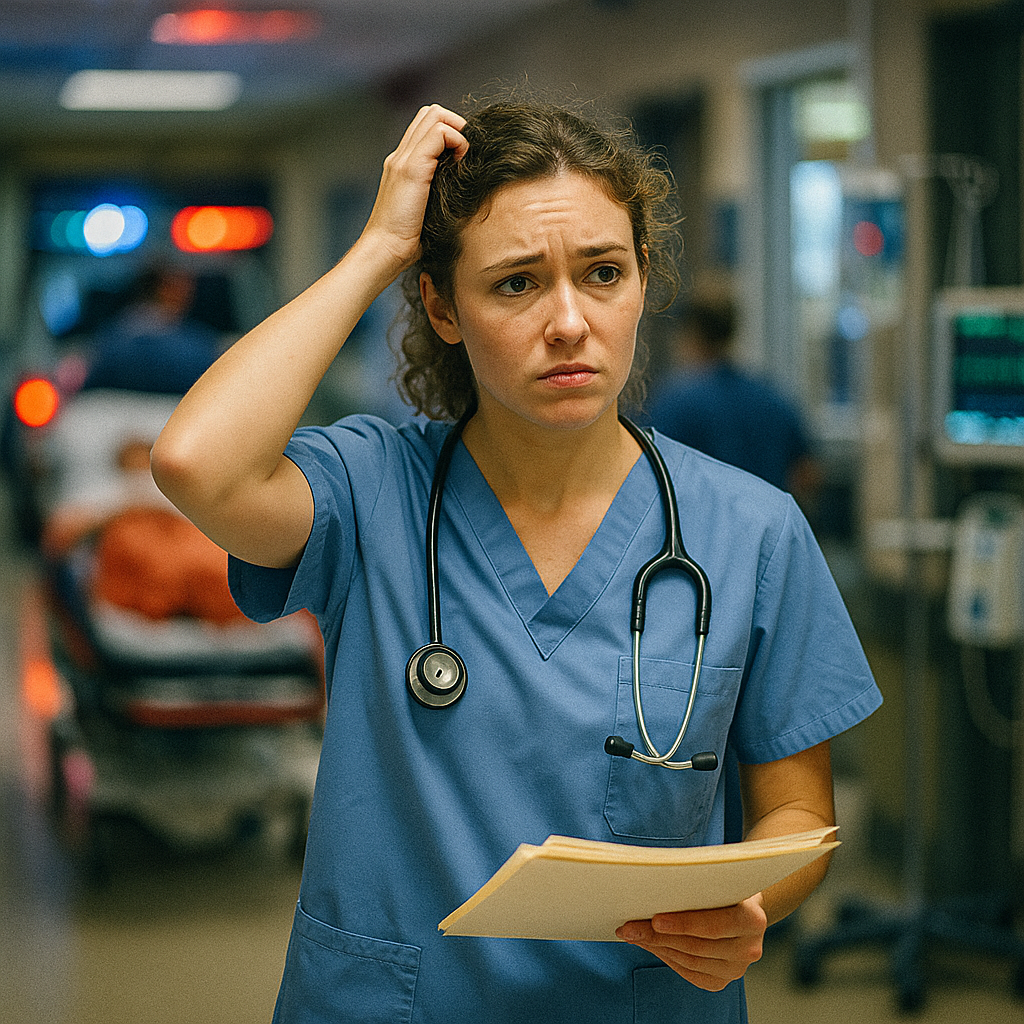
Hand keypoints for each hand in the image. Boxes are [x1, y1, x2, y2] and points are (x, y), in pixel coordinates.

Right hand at [360, 103, 468, 275]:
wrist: (385, 251)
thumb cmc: (407, 241)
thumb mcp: (426, 211)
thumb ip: (437, 194)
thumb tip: (464, 189)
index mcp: (403, 164)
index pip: (427, 126)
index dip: (450, 133)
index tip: (462, 159)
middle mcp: (401, 156)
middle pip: (431, 113)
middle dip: (457, 126)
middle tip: (466, 155)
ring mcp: (403, 159)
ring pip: (435, 115)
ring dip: (458, 131)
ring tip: (464, 159)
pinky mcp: (411, 168)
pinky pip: (440, 133)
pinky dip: (457, 141)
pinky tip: (461, 165)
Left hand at [615, 894, 766, 990]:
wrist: (744, 905)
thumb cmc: (724, 885)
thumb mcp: (717, 877)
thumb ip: (695, 882)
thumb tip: (651, 883)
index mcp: (753, 918)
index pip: (714, 926)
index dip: (683, 924)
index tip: (655, 920)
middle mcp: (750, 948)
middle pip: (696, 947)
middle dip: (658, 937)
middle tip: (629, 928)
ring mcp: (738, 968)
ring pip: (690, 962)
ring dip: (657, 947)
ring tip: (632, 934)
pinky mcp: (723, 979)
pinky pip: (690, 973)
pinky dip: (667, 958)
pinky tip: (650, 945)